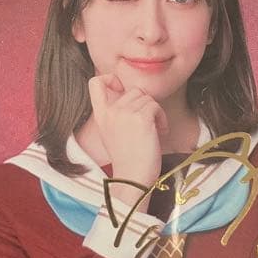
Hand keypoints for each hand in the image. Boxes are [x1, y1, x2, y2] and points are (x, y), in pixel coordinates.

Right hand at [88, 74, 167, 201]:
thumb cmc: (129, 159)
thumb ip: (117, 114)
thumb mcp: (113, 133)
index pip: (95, 82)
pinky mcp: (141, 117)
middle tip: (148, 124)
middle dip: (145, 105)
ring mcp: (125, 113)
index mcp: (101, 115)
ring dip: (156, 113)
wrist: (133, 178)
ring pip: (147, 98)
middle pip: (134, 91)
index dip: (109, 78)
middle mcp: (110, 111)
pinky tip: (160, 133)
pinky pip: (156, 106)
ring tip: (154, 131)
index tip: (121, 89)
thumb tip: (132, 97)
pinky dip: (162, 118)